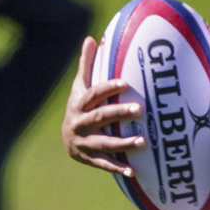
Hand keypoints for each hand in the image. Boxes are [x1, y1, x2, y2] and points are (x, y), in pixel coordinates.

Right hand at [61, 36, 144, 175]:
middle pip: (100, 117)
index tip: (125, 84)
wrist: (67, 138)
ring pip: (103, 143)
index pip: (94, 94)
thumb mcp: (80, 87)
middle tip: (140, 110)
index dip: (108, 89)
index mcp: (79, 104)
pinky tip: (133, 170)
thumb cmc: (79, 107)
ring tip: (143, 141)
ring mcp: (83, 142)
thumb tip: (91, 38)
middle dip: (119, 114)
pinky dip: (117, 168)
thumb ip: (87, 65)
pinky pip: (103, 164)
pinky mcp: (88, 158)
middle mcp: (79, 123)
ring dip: (123, 143)